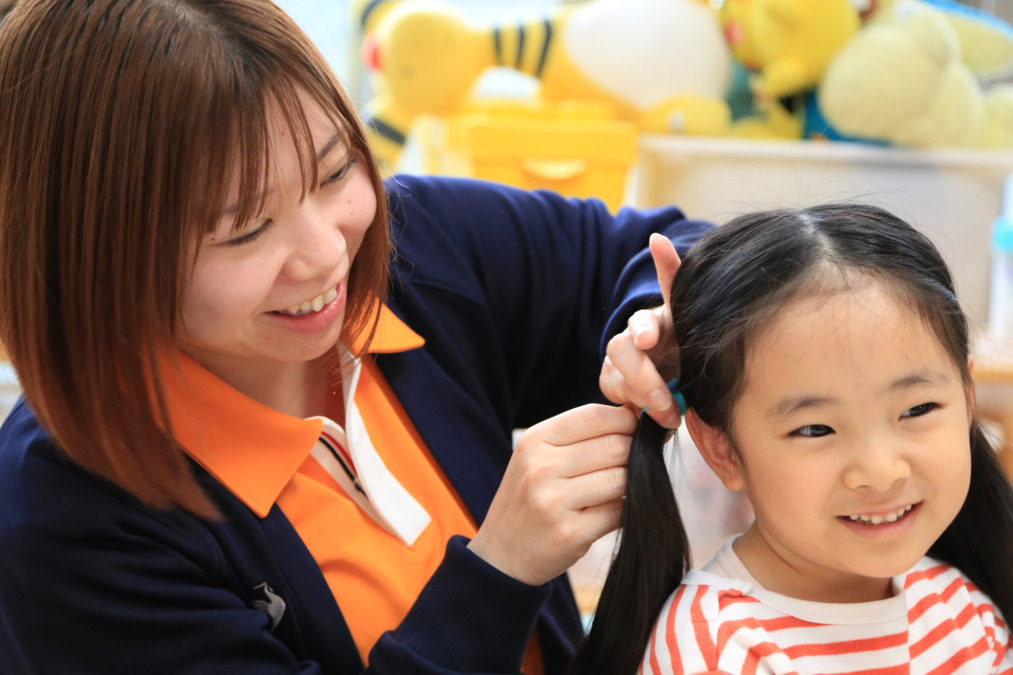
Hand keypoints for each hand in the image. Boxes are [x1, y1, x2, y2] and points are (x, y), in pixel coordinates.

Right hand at [467, 404, 635, 585]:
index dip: (626, 421)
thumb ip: (581, 435)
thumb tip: (636, 416)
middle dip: (634, 453)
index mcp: (536, 440)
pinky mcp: (571, 533)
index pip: (596, 415)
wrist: (502, 553)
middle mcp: (542, 467)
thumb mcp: (539, 456)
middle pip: (615, 445)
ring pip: (622, 478)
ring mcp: (554, 501)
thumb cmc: (529, 498)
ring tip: (618, 489)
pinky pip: (619, 512)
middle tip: (633, 465)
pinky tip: (611, 511)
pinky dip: (625, 510)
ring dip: (631, 484)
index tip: (634, 432)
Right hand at [600, 233, 681, 427]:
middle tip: (666, 400)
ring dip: (641, 398)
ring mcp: (621, 367)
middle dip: (642, 376)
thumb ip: (672, 279)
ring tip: (670, 416)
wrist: (689, 373)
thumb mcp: (692, 316)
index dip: (642, 327)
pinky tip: (656, 422)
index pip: (640, 320)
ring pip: (614, 379)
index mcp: (653, 322)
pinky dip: (635, 410)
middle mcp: (631, 341)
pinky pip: (617, 400)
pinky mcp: (617, 390)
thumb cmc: (691, 342)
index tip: (650, 337)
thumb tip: (656, 238)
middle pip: (622, 352)